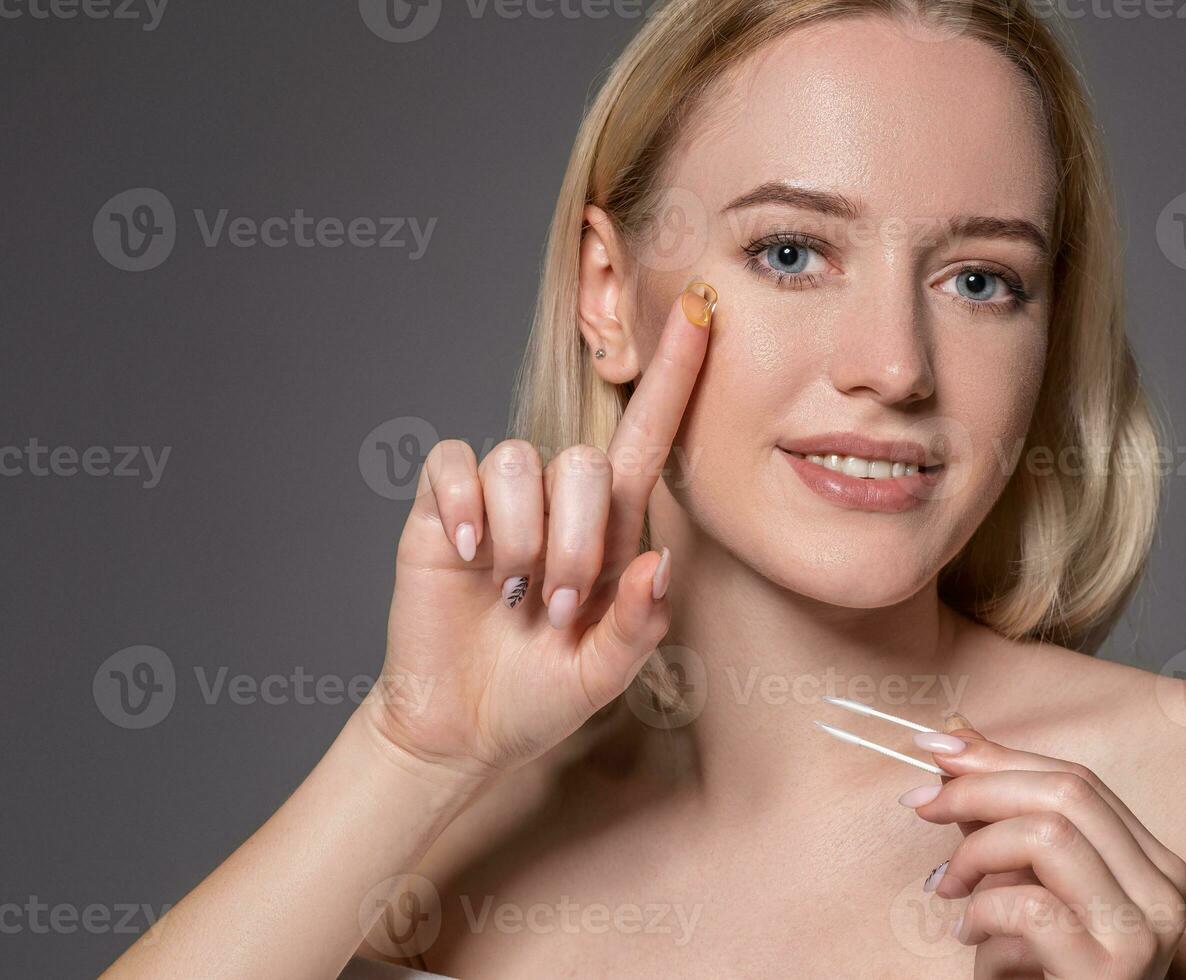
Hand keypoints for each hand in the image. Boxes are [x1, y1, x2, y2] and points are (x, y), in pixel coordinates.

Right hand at [361, 281, 714, 782]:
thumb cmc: (540, 694)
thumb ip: (639, 624)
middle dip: (576, 541)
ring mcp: (499, 501)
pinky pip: (454, 463)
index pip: (649, 436)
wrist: (460, 726)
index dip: (676, 373)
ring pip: (521, 461)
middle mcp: (560, 502)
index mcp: (614, 531)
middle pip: (585, 462)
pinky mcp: (441, 508)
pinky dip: (462, 505)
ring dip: (523, 538)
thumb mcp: (604, 674)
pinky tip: (467, 552)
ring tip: (515, 595)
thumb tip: (656, 564)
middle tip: (557, 605)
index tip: (706, 312)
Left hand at [904, 718, 1185, 978]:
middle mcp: (1163, 891)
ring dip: (977, 853)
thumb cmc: (1043, 972)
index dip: (999, 756)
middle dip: (979, 787)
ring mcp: (1144, 933)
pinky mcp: (1111, 974)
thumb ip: (999, 814)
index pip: (1077, 780)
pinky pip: (1031, 907)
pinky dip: (983, 913)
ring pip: (1050, 836)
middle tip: (921, 805)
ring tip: (949, 889)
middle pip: (1066, 793)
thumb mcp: (1022, 883)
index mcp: (1151, 862)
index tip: (933, 749)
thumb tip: (954, 734)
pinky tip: (971, 935)